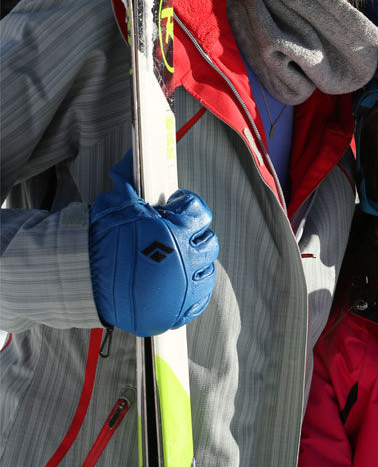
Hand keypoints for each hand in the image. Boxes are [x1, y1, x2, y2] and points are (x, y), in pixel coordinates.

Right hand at [89, 152, 218, 335]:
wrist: (81, 281)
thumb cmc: (100, 241)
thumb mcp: (118, 202)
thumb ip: (132, 177)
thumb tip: (136, 154)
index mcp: (175, 232)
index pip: (199, 212)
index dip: (187, 206)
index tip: (176, 207)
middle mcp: (185, 262)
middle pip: (208, 242)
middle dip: (195, 234)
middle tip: (177, 233)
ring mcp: (182, 290)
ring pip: (207, 272)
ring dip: (196, 262)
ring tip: (176, 258)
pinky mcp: (175, 312)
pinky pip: (198, 301)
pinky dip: (192, 291)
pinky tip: (179, 283)